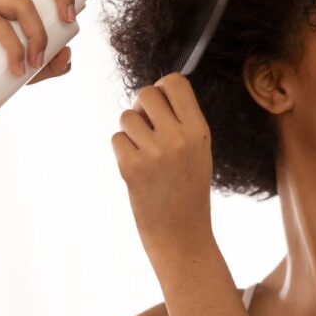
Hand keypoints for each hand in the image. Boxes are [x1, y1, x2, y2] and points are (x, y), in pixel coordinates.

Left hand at [111, 72, 214, 250]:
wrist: (181, 233)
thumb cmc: (188, 189)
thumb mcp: (199, 151)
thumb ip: (181, 121)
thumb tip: (151, 93)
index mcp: (199, 130)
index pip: (176, 83)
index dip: (163, 86)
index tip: (160, 102)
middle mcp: (178, 138)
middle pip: (146, 93)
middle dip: (141, 107)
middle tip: (146, 126)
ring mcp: (154, 153)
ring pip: (127, 117)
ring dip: (130, 131)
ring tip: (144, 153)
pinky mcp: (131, 168)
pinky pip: (116, 139)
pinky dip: (122, 150)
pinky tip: (136, 168)